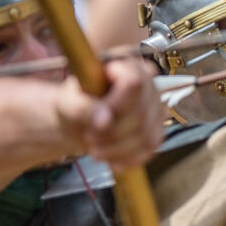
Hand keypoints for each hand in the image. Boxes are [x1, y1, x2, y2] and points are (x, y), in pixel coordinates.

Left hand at [59, 54, 167, 170]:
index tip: (97, 121)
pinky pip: (149, 149)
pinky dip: (127, 159)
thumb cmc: (76, 103)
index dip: (116, 105)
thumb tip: (103, 120)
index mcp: (127, 66)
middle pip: (140, 113)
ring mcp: (156, 109)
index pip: (133, 83)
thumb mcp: (68, 102)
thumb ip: (82, 107)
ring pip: (146, 135)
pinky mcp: (157, 131)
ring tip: (95, 149)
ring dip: (117, 149)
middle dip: (112, 133)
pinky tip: (110, 160)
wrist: (81, 121)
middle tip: (89, 137)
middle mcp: (149, 84)